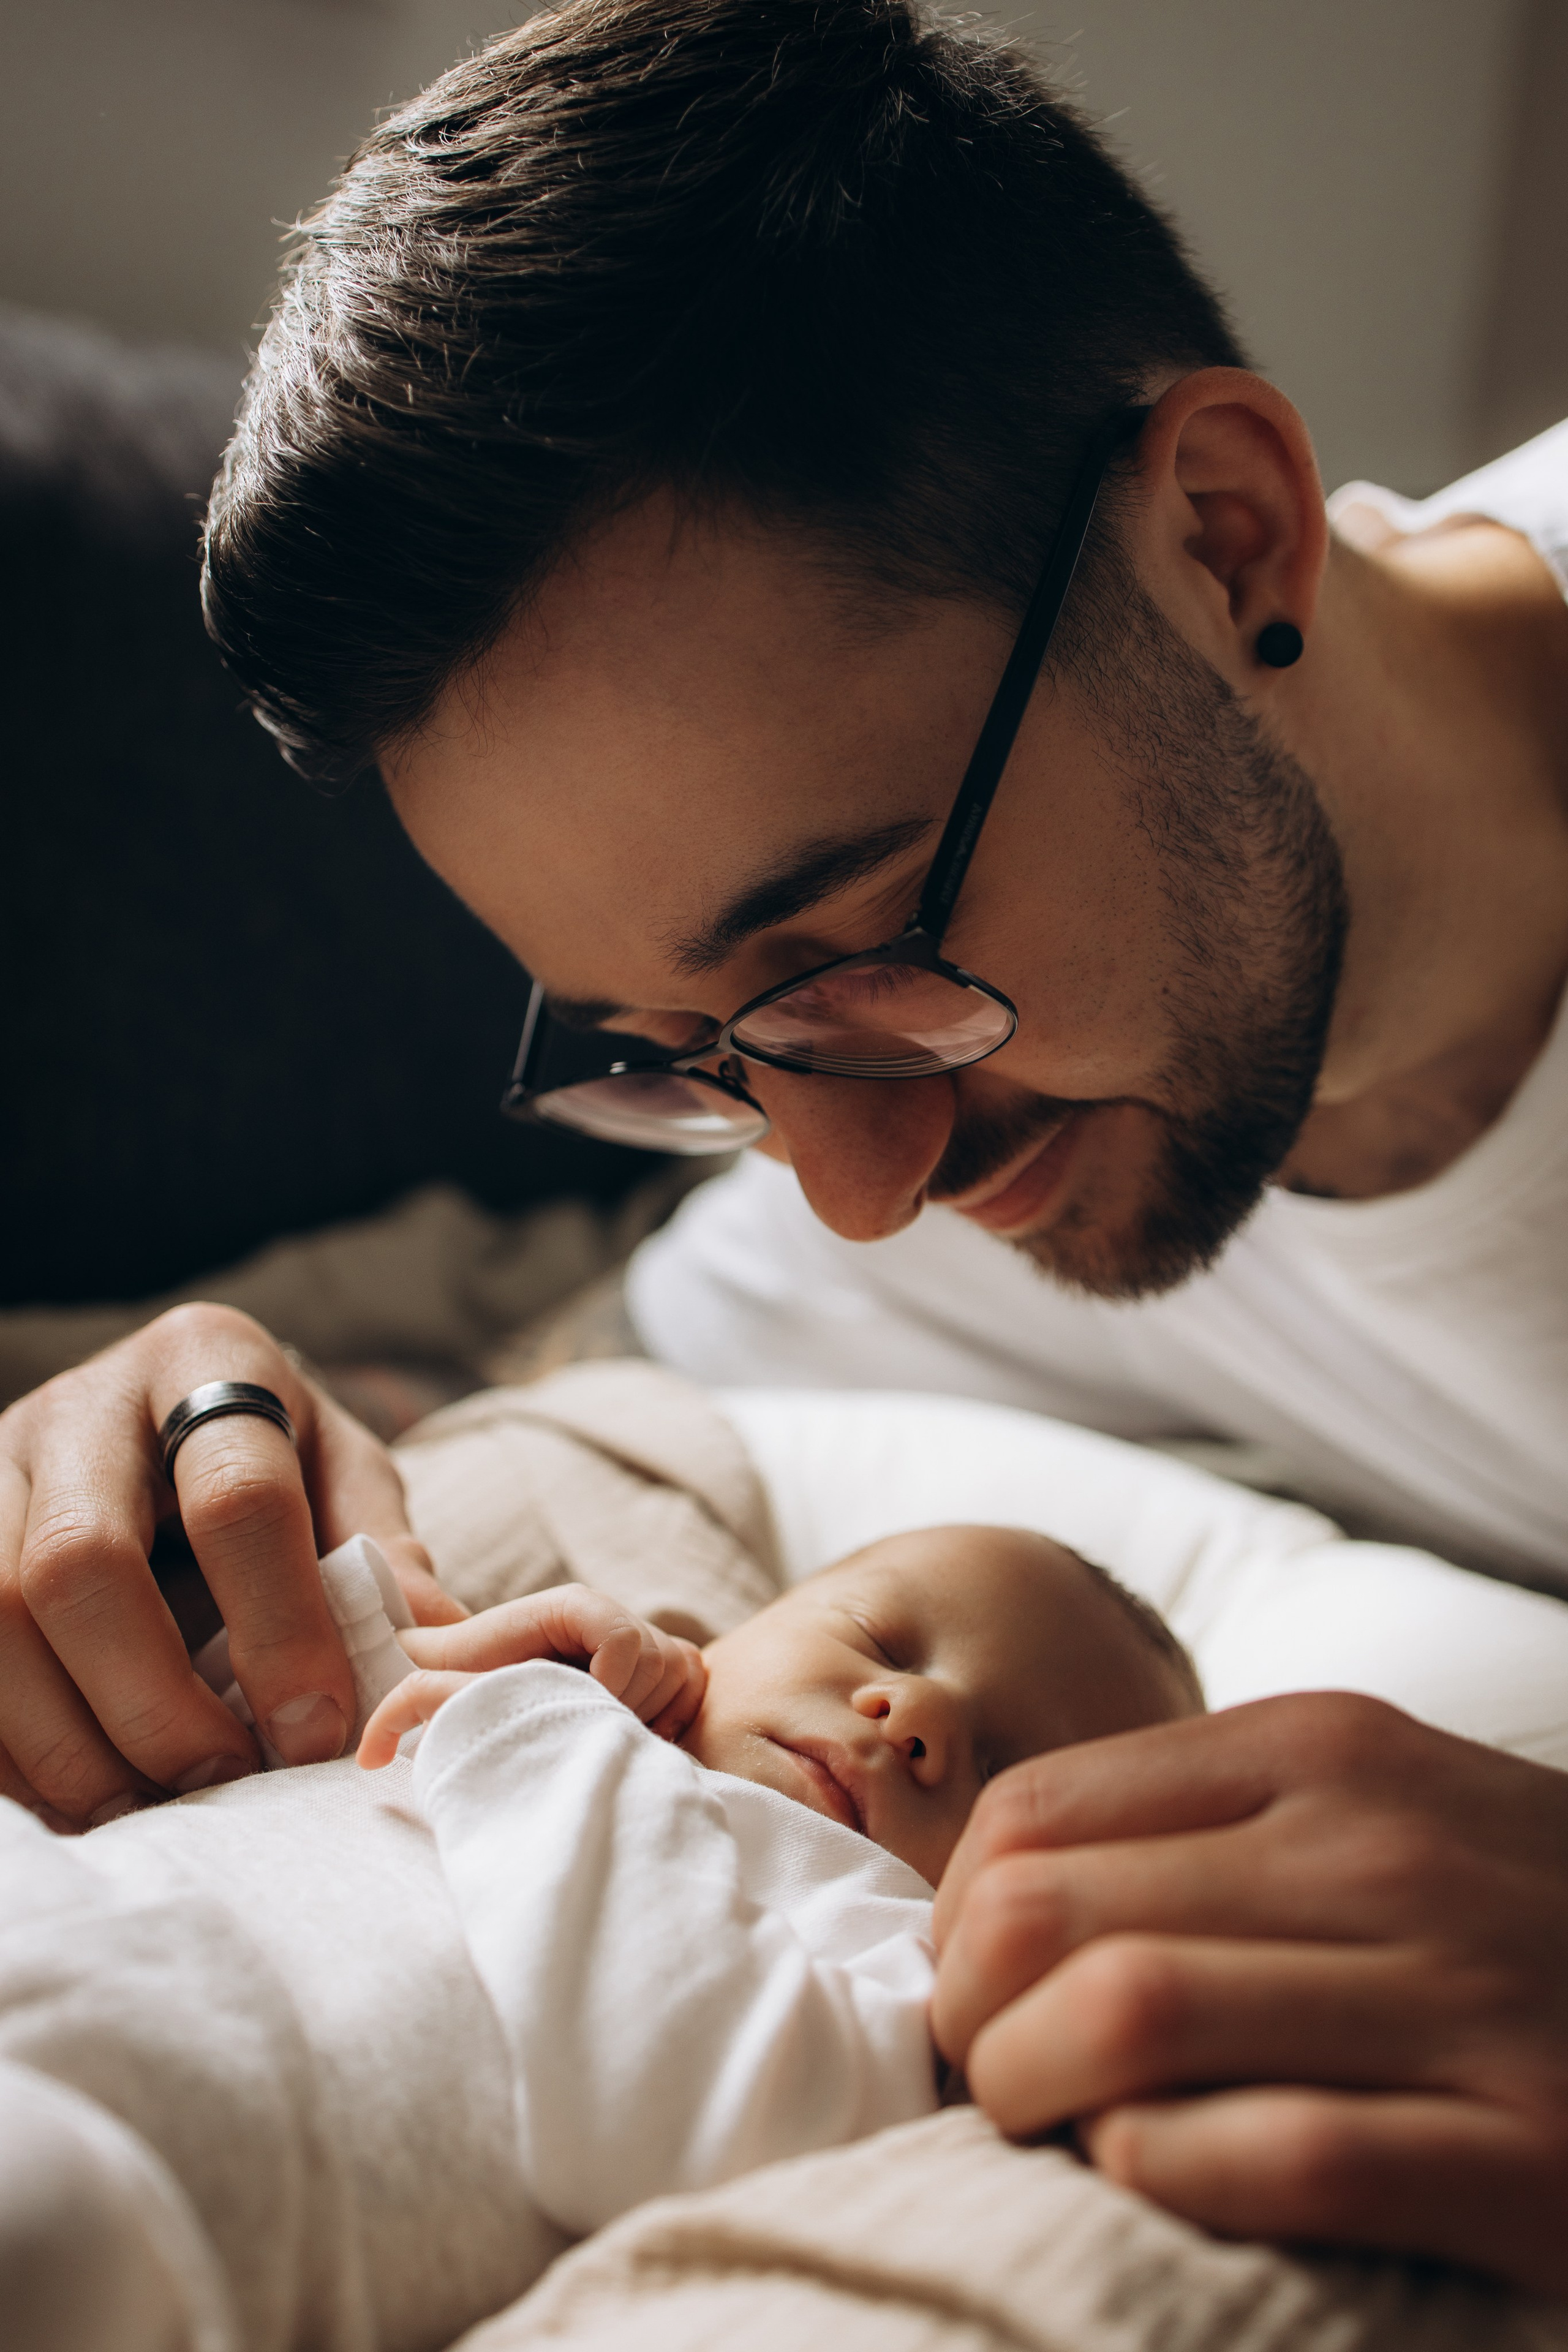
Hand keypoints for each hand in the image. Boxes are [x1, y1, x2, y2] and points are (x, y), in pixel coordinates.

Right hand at [0, 1302, 462, 1825]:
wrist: (164, 1414)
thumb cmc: (274, 1457)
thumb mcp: (342, 1476)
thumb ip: (382, 1553)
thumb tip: (433, 1649)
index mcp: (209, 1362)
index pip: (238, 1498)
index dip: (279, 1626)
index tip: (315, 1730)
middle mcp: (86, 1401)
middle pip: (82, 1562)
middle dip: (151, 1702)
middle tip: (219, 1780)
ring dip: (65, 1741)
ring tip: (144, 1808)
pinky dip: (11, 1745)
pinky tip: (76, 1793)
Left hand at [357, 1585, 707, 1766]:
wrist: (524, 1703)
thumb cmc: (481, 1697)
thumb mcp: (443, 1688)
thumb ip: (410, 1699)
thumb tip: (366, 1754)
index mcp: (571, 1608)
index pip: (614, 1632)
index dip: (604, 1680)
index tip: (583, 1713)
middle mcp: (619, 1616)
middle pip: (650, 1659)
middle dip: (617, 1707)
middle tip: (579, 1730)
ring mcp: (655, 1641)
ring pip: (676, 1676)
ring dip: (641, 1716)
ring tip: (597, 1730)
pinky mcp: (683, 1667)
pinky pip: (694, 1691)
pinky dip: (669, 1722)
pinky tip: (629, 1733)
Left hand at [930, 1692, 1567, 2292]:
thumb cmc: (1515, 1921)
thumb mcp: (1369, 1815)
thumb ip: (1206, 1834)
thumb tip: (992, 1907)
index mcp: (1322, 1750)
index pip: (1037, 1809)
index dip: (956, 1919)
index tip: (971, 1990)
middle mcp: (1380, 1848)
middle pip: (1050, 1911)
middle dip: (969, 2018)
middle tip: (990, 2081)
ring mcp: (1460, 1995)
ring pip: (1130, 2014)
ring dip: (1036, 2097)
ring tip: (1053, 2133)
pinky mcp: (1526, 2150)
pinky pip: (1277, 2154)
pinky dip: (1167, 2175)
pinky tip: (1158, 2179)